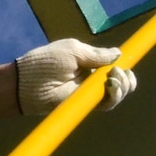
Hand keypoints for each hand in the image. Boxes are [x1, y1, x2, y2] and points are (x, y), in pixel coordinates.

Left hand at [14, 39, 135, 115]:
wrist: (26, 83)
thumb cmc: (45, 62)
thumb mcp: (72, 50)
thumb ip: (96, 54)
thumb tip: (119, 53)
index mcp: (89, 62)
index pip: (113, 64)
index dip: (123, 64)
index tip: (129, 61)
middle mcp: (92, 78)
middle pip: (121, 81)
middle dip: (127, 77)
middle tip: (118, 73)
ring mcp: (90, 92)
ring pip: (118, 93)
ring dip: (123, 85)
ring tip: (113, 79)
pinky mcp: (86, 105)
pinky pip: (108, 103)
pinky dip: (114, 96)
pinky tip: (110, 86)